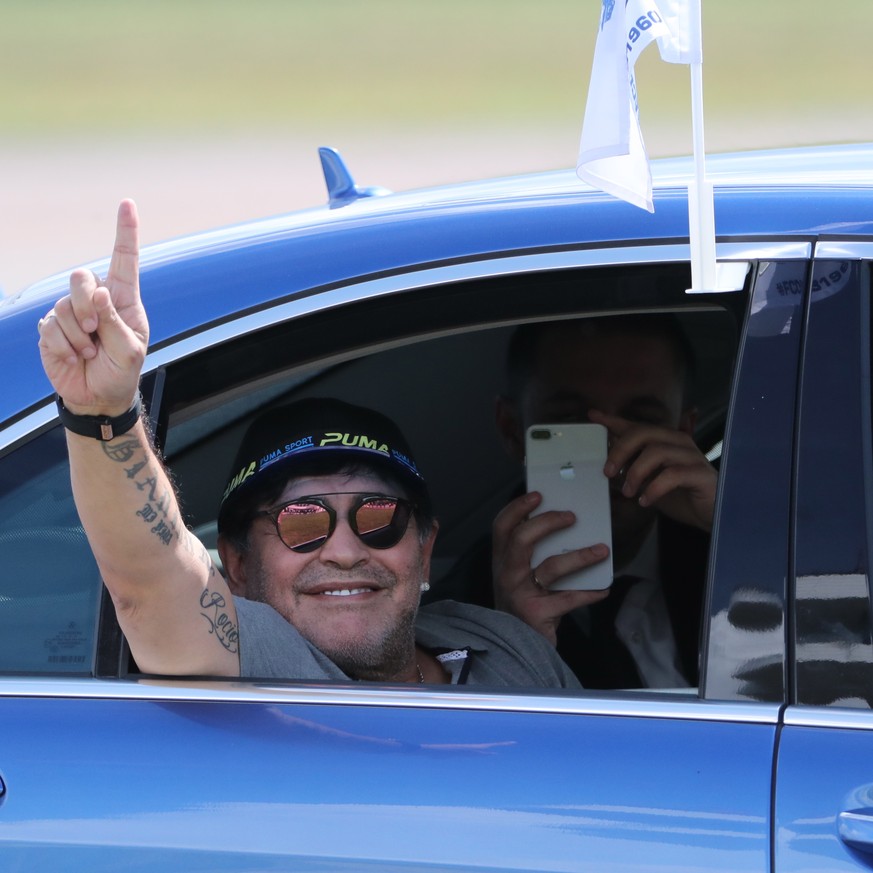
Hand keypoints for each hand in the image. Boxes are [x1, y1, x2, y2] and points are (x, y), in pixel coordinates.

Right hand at [38, 200, 146, 415]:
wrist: (99, 396)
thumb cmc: (122, 371)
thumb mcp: (130, 350)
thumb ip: (116, 322)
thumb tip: (98, 292)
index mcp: (123, 299)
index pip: (124, 260)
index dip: (125, 231)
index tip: (128, 204)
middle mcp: (95, 299)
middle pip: (81, 277)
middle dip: (86, 306)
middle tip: (95, 331)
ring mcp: (70, 312)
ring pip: (63, 304)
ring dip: (78, 335)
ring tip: (89, 351)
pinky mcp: (50, 328)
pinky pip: (50, 327)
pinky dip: (64, 346)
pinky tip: (74, 357)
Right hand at [492, 491, 609, 644]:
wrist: (516, 650)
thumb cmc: (525, 604)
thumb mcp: (520, 577)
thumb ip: (533, 555)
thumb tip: (567, 526)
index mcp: (501, 561)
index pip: (501, 527)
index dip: (518, 508)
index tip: (539, 495)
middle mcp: (505, 575)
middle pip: (521, 539)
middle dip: (548, 523)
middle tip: (572, 516)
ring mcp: (519, 594)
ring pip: (551, 567)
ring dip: (580, 556)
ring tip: (602, 550)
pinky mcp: (536, 614)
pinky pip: (568, 599)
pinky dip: (589, 592)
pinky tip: (603, 589)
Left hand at [589, 409, 716, 531]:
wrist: (709, 515)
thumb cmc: (679, 496)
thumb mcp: (649, 481)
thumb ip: (633, 469)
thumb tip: (608, 465)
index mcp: (664, 441)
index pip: (636, 426)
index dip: (614, 420)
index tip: (593, 416)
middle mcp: (678, 442)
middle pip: (644, 433)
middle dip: (621, 450)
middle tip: (608, 472)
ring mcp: (691, 456)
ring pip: (657, 452)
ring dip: (636, 472)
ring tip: (628, 492)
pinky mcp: (700, 474)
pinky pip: (672, 474)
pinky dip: (654, 488)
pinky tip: (645, 501)